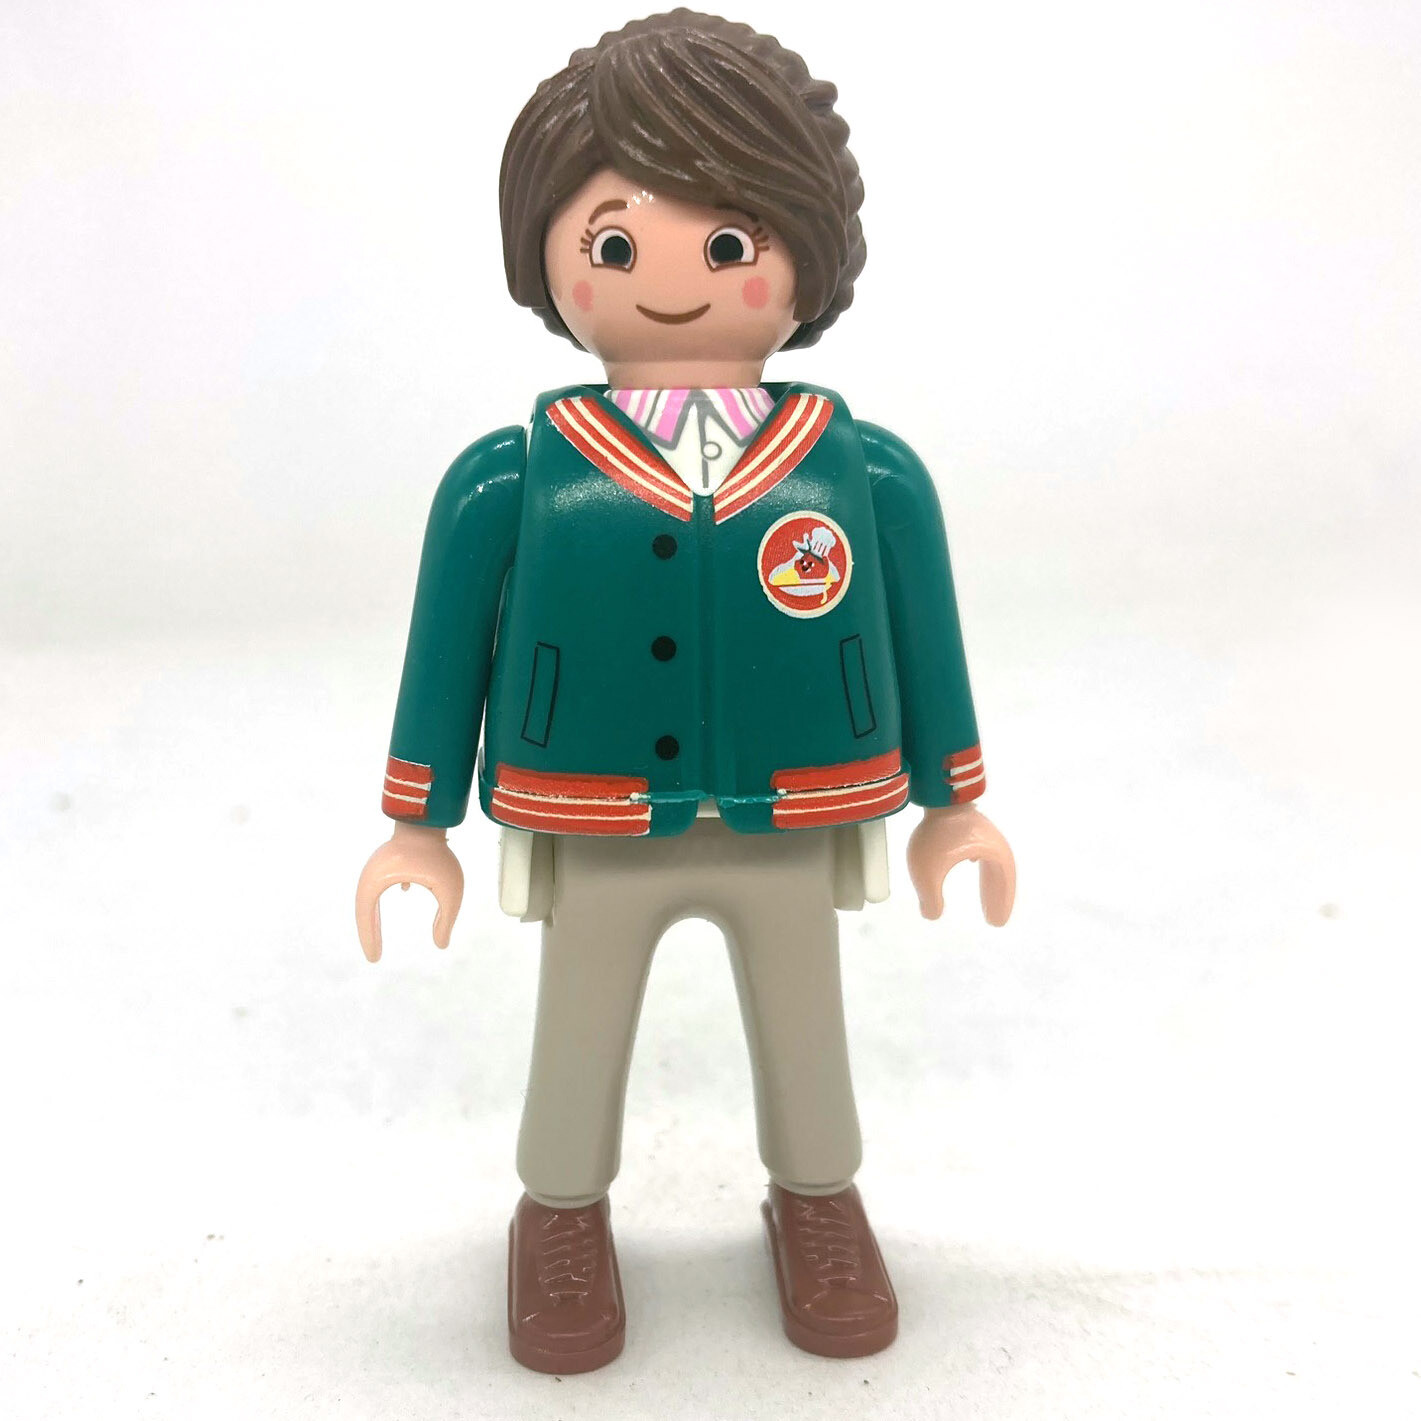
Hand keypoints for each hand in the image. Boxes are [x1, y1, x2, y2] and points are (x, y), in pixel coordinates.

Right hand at [355, 822, 464, 961]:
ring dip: (375, 913)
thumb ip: (446, 919)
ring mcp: (381, 862)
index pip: (366, 918)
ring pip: (372, 893)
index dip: (369, 939)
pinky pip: (387, 876)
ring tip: (379, 929)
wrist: (429, 816)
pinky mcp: (394, 852)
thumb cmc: (438, 853)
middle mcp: (372, 873)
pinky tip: (406, 890)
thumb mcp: (449, 891)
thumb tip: (441, 945)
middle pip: (364, 909)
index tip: (374, 959)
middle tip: (374, 955)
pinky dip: (392, 889)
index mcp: (376, 882)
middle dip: (369, 932)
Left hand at [906, 803, 1014, 925]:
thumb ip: (930, 898)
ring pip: (990, 862)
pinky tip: (970, 864)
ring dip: (988, 882)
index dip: (1000, 904)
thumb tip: (931, 915)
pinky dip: (979, 864)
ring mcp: (981, 829)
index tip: (997, 923)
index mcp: (994, 853)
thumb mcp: (927, 872)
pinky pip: (980, 849)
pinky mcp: (967, 821)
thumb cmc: (936, 833)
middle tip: (994, 919)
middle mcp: (993, 841)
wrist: (934, 791)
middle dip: (996, 897)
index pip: (1003, 883)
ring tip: (984, 899)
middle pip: (1000, 875)